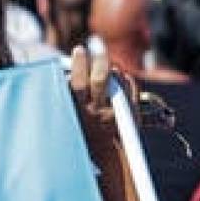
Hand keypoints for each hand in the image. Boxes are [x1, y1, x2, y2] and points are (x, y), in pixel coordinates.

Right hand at [68, 42, 122, 165]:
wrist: (108, 155)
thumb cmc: (86, 130)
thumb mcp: (72, 116)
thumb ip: (69, 94)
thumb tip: (67, 71)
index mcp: (81, 111)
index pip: (79, 84)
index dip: (79, 65)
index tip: (79, 49)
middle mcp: (99, 111)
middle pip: (100, 79)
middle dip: (98, 60)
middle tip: (96, 45)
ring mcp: (117, 111)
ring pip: (116, 80)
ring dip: (112, 68)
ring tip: (107, 64)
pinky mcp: (132, 110)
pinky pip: (129, 84)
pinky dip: (124, 77)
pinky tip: (118, 77)